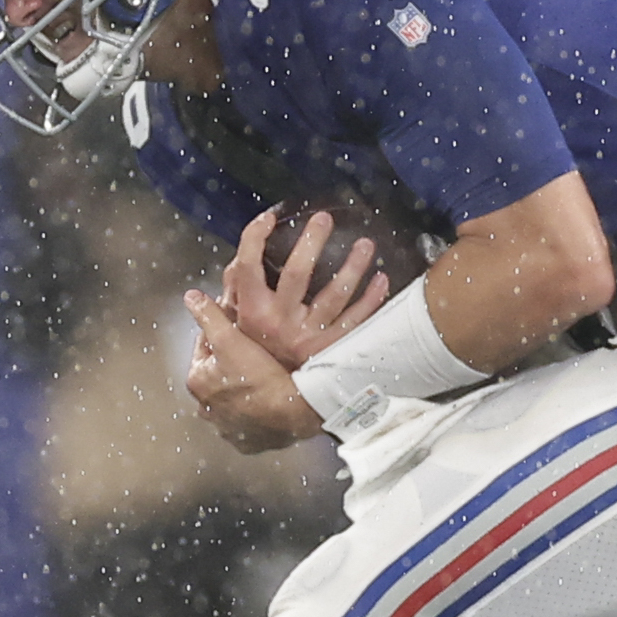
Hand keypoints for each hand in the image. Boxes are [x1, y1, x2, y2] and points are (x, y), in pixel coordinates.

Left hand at [183, 289, 324, 452]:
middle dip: (230, 367)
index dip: (221, 336)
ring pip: (231, 403)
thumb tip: (190, 297)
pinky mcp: (247, 443)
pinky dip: (255, 416)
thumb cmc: (260, 376)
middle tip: (254, 356)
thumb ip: (209, 316)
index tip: (239, 331)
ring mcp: (227, 429)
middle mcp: (206, 409)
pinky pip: (248, 425)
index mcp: (197, 381)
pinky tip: (268, 406)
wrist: (292, 412)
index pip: (204, 349)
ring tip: (263, 380)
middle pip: (217, 377)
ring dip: (241, 393)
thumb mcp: (231, 338)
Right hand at [222, 207, 392, 368]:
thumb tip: (238, 260)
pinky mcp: (333, 348)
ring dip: (353, 266)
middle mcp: (280, 321)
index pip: (248, 266)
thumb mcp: (234, 323)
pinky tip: (382, 279)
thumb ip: (234, 290)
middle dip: (312, 241)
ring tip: (366, 244)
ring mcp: (309, 335)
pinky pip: (357, 320)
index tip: (269, 218)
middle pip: (298, 273)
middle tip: (324, 219)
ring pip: (336, 294)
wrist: (274, 398)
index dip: (255, 238)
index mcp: (252, 311)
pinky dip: (372, 299)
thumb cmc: (256, 351)